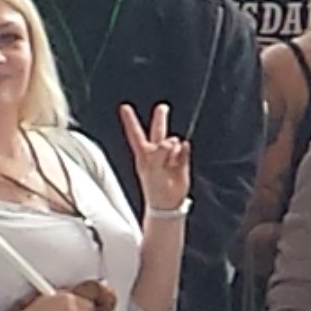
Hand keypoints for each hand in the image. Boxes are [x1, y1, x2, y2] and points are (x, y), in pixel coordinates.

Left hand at [121, 102, 193, 216]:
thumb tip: (172, 141)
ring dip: (173, 148)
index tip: (125, 107)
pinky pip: (185, 149)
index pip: (135, 133)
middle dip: (160, 118)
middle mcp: (156, 152)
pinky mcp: (182, 160)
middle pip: (158, 130)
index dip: (130, 120)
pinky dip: (184, 151)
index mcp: (144, 153)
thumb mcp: (151, 169)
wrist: (167, 203)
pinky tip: (180, 159)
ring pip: (174, 141)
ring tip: (170, 163)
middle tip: (163, 107)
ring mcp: (170, 156)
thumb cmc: (154, 188)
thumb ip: (160, 153)